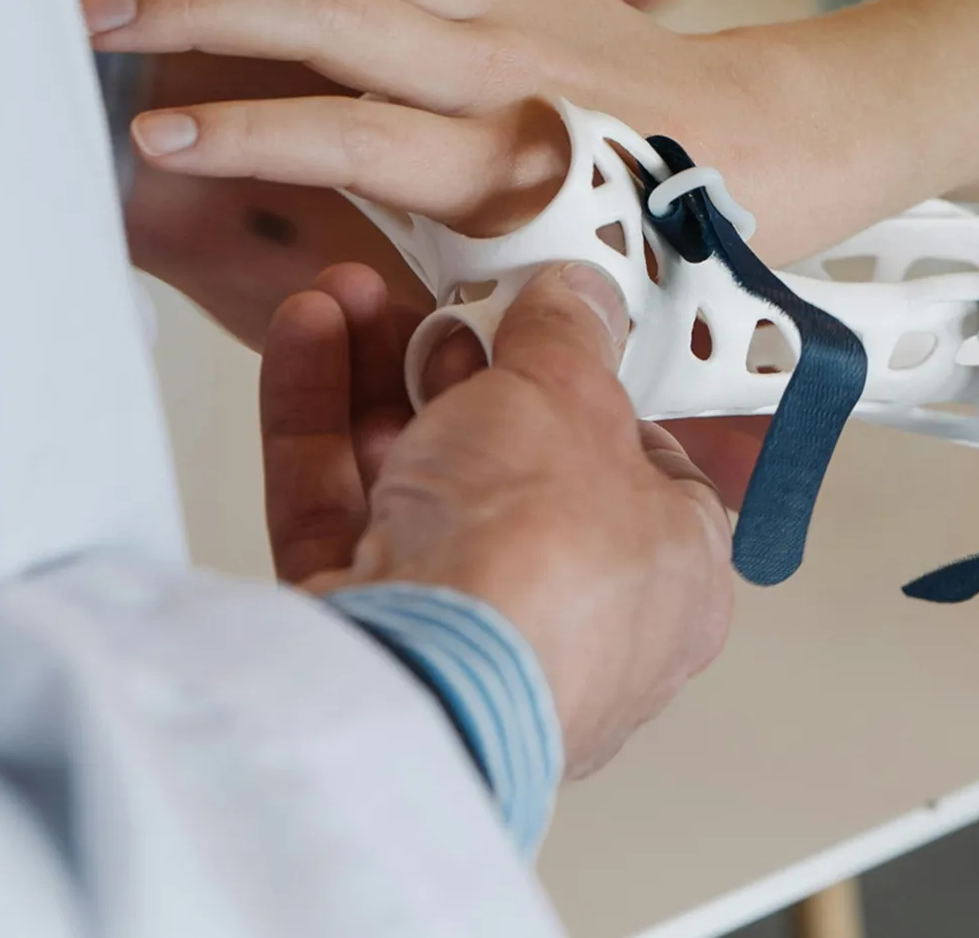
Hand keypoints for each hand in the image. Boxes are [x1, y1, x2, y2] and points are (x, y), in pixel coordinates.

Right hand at [108, 0, 700, 342]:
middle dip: (201, 12)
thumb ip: (436, 306)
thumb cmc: (652, 236)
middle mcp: (500, 68)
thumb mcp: (553, 298)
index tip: (157, 141)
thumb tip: (341, 314)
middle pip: (329, 17)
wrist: (760, 143)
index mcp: (505, 165)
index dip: (248, 137)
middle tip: (97, 20)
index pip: (350, 138)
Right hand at [262, 259, 733, 775]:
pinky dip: (319, 427)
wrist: (415, 681)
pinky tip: (306, 335)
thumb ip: (568, 336)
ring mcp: (465, 639)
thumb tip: (578, 297)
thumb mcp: (570, 399)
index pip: (649, 469)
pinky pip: (342, 519)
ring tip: (347, 296)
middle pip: (515, 469)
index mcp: (672, 578)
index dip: (596, 388)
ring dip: (377, 382)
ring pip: (419, 488)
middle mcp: (576, 621)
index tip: (551, 322)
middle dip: (462, 371)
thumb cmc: (537, 566)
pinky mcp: (370, 645)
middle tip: (436, 303)